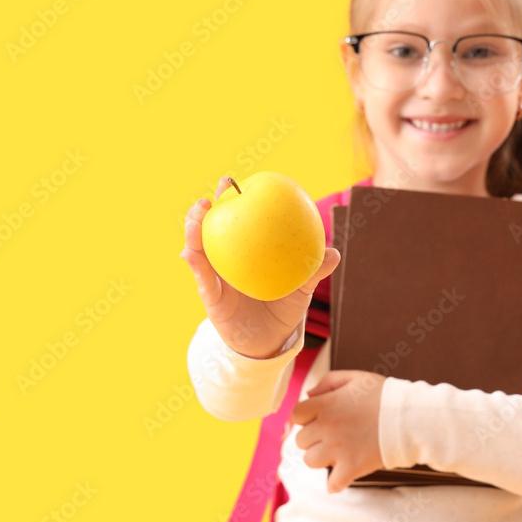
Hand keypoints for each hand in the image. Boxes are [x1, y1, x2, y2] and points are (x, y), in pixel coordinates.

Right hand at [179, 176, 340, 358]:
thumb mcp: (302, 287)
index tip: (233, 181)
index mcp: (248, 251)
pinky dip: (195, 263)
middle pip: (213, 228)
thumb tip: (333, 253)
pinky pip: (201, 277)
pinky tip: (189, 252)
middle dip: (209, 207)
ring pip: (199, 247)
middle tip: (217, 191)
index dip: (235, 199)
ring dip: (194, 228)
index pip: (240, 220)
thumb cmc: (284, 306)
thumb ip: (314, 270)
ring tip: (198, 213)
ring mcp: (215, 275)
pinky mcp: (210, 296)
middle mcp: (228, 258)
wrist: (270, 340)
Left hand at [291, 370, 385, 493]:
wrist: (410, 417)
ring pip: (310, 461)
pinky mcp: (351, 468)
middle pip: (301, 440)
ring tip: (338, 452)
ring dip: (321, 457)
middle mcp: (327, 427)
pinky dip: (336, 482)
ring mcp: (337, 449)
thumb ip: (328, 381)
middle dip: (314, 437)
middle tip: (332, 434)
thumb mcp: (356, 378)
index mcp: (326, 405)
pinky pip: (332, 483)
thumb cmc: (384, 395)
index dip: (305, 417)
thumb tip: (309, 394)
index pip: (296, 415)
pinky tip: (343, 475)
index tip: (318, 418)